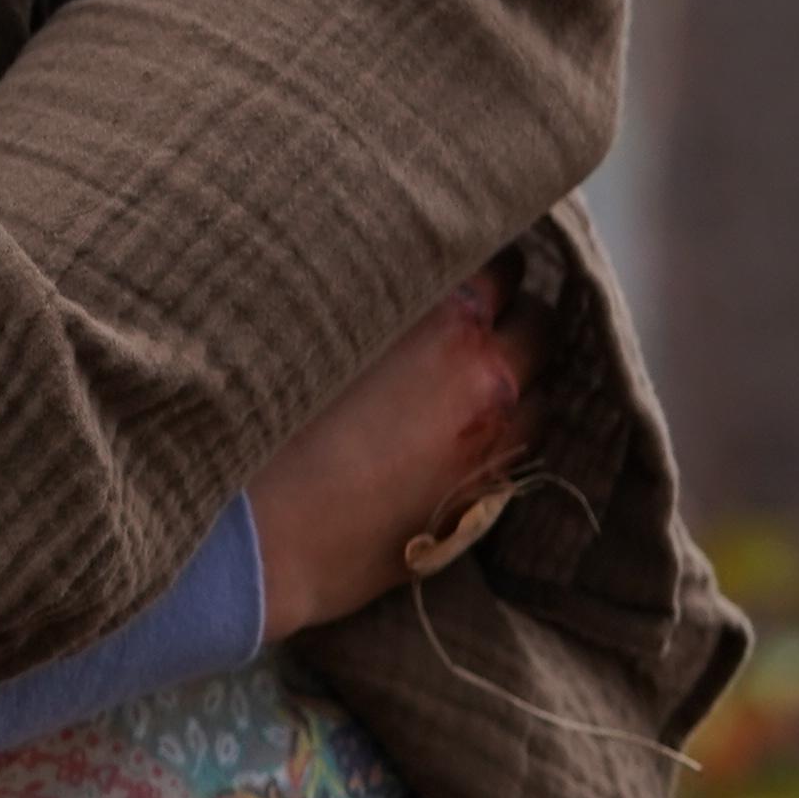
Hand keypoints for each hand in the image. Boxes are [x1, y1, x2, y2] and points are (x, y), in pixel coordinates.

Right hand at [243, 274, 534, 634]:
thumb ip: (371, 294)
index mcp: (446, 318)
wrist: (255, 539)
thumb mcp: (311, 325)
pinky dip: (508, 427)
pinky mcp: (485, 499)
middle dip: (512, 315)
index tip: (463, 259)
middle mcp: (487, 375)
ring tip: (472, 375)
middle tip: (474, 314)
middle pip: (539, 324)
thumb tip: (394, 270)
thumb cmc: (262, 424)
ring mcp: (493, 442)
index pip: (503, 263)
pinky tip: (465, 428)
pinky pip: (524, 445)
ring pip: (543, 390)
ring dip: (517, 375)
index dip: (482, 258)